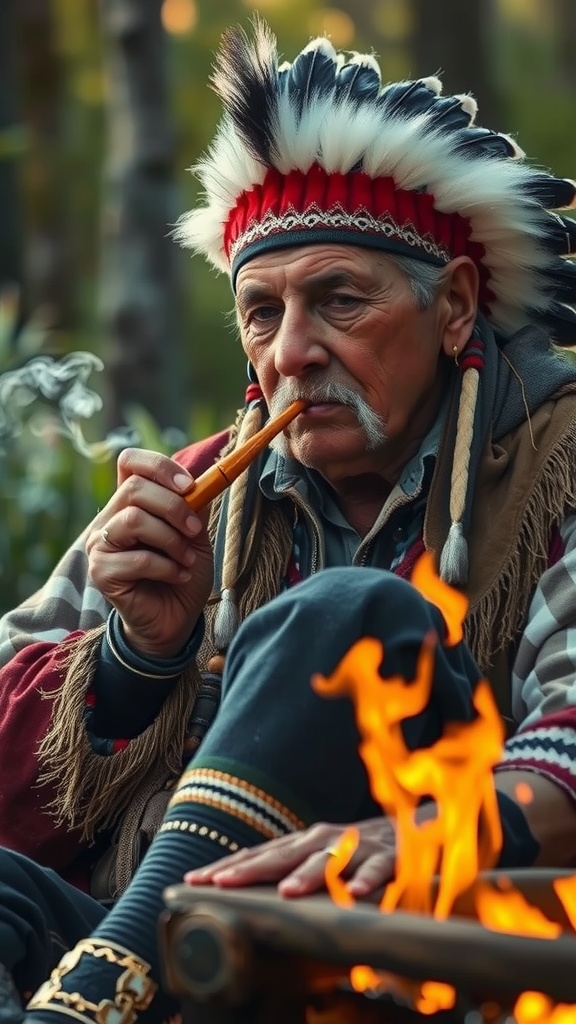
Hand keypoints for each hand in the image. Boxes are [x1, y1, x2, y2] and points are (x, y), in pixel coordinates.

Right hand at [86, 448, 213, 657]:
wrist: (175, 619)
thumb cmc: (183, 572)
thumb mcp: (195, 533)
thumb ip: (193, 505)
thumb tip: (206, 478)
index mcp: (130, 502)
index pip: (130, 461)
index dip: (159, 466)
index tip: (190, 486)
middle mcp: (109, 518)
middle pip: (135, 488)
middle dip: (175, 507)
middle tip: (196, 531)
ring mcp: (99, 544)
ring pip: (134, 520)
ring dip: (172, 540)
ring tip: (187, 560)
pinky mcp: (101, 572)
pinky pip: (137, 558)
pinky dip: (167, 567)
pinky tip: (178, 576)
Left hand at [184, 818, 396, 898]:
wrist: (410, 832)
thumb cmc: (354, 850)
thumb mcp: (316, 857)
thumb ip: (285, 869)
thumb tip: (239, 883)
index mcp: (302, 842)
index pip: (259, 855)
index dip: (228, 867)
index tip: (194, 880)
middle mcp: (323, 840)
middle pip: (283, 856)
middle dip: (251, 870)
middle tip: (222, 883)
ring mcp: (355, 846)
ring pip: (328, 861)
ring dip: (308, 875)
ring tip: (289, 891)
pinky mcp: (388, 857)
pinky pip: (377, 869)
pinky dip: (367, 880)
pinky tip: (357, 892)